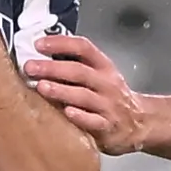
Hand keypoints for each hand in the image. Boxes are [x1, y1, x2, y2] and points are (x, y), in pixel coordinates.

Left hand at [20, 32, 149, 154]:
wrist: (139, 122)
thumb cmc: (111, 97)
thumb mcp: (101, 75)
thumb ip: (76, 66)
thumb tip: (40, 57)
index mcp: (104, 67)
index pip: (83, 47)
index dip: (61, 43)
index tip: (39, 44)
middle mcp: (107, 83)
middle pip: (79, 71)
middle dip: (53, 68)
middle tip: (30, 67)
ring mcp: (108, 105)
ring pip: (84, 95)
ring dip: (61, 90)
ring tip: (41, 87)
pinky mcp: (108, 127)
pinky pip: (94, 121)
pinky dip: (80, 116)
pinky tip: (66, 112)